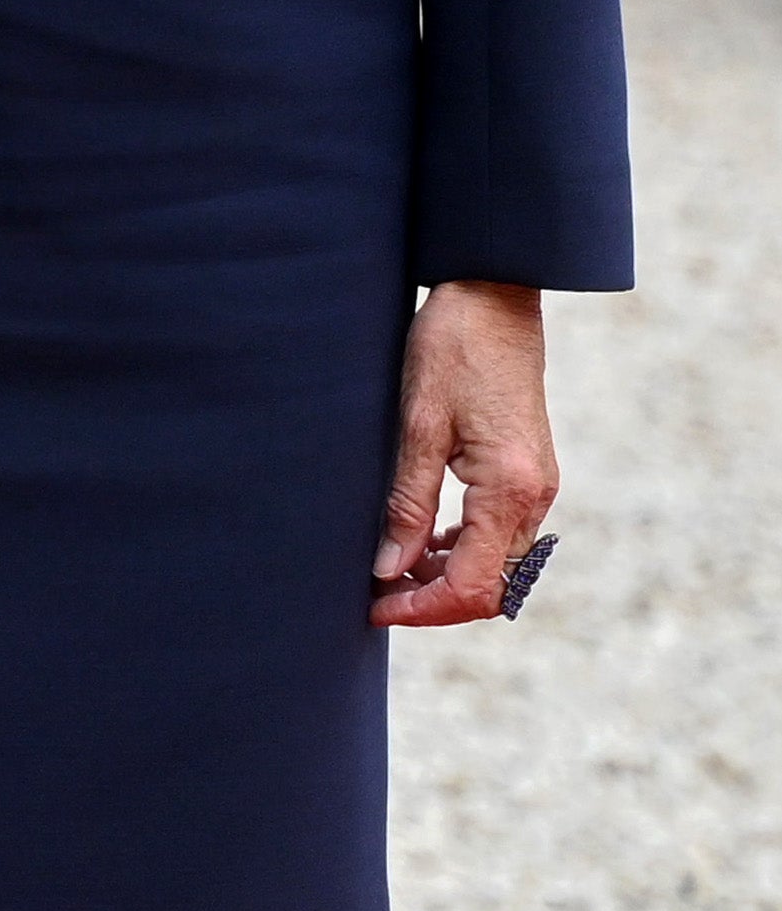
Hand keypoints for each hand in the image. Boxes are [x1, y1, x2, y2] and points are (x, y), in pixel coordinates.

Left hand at [373, 278, 553, 627]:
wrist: (493, 301)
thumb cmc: (451, 350)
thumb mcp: (417, 424)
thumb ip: (407, 502)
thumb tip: (390, 569)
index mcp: (509, 491)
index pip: (472, 585)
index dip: (422, 608)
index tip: (375, 609)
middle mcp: (534, 499)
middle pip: (490, 586)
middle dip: (433, 600)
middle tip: (376, 595)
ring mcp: (536, 488)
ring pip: (496, 565)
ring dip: (446, 576)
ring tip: (388, 570)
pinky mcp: (527, 475)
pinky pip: (499, 535)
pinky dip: (460, 548)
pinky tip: (419, 539)